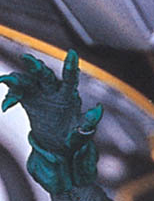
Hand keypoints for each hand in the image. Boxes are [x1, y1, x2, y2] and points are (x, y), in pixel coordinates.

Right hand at [0, 50, 102, 191]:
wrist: (57, 149)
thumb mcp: (82, 135)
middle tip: (26, 58)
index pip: (71, 79)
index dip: (71, 66)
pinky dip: (11, 97)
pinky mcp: (29, 102)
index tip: (73, 52)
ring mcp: (40, 95)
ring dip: (17, 79)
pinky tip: (6, 106)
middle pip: (45, 76)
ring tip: (6, 80)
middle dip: (36, 66)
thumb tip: (98, 109)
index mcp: (69, 97)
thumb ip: (88, 124)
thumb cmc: (73, 139)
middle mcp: (54, 92)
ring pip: (28, 81)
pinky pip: (18, 95)